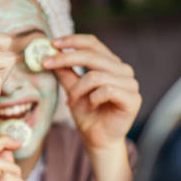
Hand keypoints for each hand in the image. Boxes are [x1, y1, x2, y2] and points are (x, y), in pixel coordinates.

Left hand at [43, 34, 140, 180]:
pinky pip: (107, 90)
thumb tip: (50, 53)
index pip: (92, 43)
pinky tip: (91, 107)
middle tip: (47, 64)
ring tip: (71, 101)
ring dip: (77, 89)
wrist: (97, 140)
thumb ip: (65, 72)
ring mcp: (130, 83)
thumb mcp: (72, 89)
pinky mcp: (133, 98)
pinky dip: (92, 98)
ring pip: (96, 75)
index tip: (52, 43)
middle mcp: (123, 70)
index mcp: (110, 63)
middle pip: (92, 55)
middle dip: (66, 59)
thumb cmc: (87, 114)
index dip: (73, 41)